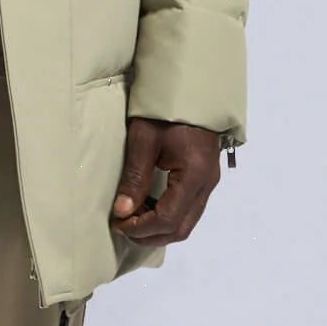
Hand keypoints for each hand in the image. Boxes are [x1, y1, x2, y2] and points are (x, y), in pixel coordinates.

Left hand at [111, 118, 223, 246]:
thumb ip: (135, 177)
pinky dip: (166, 216)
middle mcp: (206, 184)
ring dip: (158, 227)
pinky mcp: (204, 180)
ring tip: (131, 215)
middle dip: (149, 234)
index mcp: (194, 175)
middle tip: (122, 225)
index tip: (118, 222)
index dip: (141, 227)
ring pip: (185, 223)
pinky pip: (187, 211)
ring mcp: (208, 183)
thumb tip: (122, 211)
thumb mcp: (144, 140)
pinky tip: (146, 205)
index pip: (168, 218)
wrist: (191, 91)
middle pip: (180, 229)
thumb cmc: (165, 112)